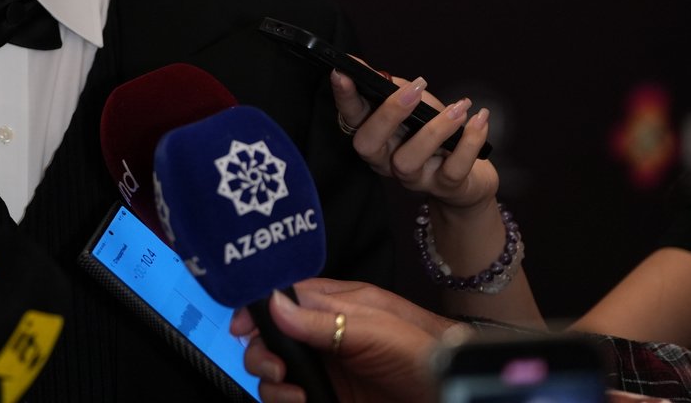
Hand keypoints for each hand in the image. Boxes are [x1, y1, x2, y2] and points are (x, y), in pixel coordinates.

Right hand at [231, 278, 455, 402]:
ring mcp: (326, 368)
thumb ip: (321, 318)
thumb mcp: (373, 327)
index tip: (241, 327)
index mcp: (336, 304)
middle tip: (274, 367)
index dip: (258, 310)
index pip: (284, 297)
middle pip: (272, 337)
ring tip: (290, 389)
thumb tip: (273, 304)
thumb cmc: (422, 351)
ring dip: (271, 380)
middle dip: (261, 351)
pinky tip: (300, 400)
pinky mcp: (328, 396)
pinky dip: (283, 400)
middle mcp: (325, 334)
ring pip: (275, 370)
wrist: (448, 391)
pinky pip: (290, 397)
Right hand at [331, 65, 496, 210]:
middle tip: (412, 90)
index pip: (351, 117)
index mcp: (376, 137)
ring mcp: (413, 178)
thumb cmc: (437, 137)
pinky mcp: (444, 187)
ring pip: (408, 160)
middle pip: (368, 144)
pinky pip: (454, 169)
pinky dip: (469, 142)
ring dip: (434, 129)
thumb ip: (397, 90)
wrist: (470, 180)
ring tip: (458, 108)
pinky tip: (479, 120)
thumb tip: (376, 71)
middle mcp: (386, 160)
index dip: (344, 97)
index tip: (342, 72)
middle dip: (387, 114)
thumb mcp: (417, 108)